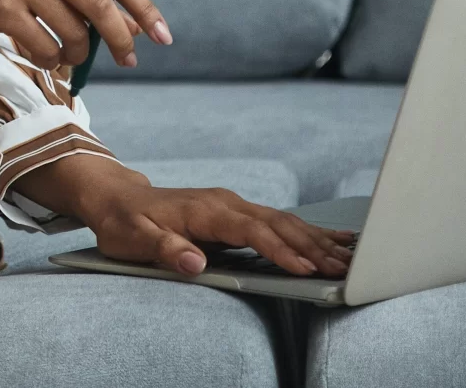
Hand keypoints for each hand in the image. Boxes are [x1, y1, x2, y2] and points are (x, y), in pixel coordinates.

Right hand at [0, 0, 169, 70]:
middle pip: (101, 7)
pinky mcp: (2, 8)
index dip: (142, 7)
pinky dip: (49, 60)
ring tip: (66, 57)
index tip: (161, 34)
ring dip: (77, 55)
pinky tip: (42, 56)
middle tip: (129, 60)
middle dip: (121, 40)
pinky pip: (43, 47)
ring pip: (73, 33)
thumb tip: (127, 25)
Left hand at [23, 157, 356, 279]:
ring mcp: (232, 205)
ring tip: (351, 257)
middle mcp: (224, 203)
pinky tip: (334, 240)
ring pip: (283, 222)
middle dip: (312, 246)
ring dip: (317, 240)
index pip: (249, 230)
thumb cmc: (123, 221)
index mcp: (204, 209)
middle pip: (276, 224)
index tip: (305, 269)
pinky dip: (308, 232)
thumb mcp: (132, 238)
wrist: (114, 196)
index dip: (278, 250)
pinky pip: (278, 222)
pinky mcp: (237, 213)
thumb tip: (194, 263)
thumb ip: (164, 250)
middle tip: (346, 268)